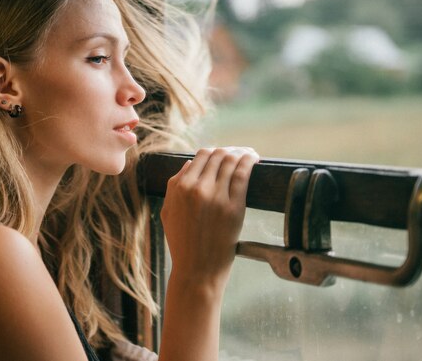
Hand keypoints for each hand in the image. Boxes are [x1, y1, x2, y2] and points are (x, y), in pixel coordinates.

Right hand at [160, 147, 258, 287]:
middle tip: (238, 154)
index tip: (222, 155)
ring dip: (241, 153)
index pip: (200, 156)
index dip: (213, 152)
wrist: (197, 270)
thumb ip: (174, 185)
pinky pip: (243, 175)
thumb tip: (189, 164)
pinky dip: (249, 162)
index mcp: (180, 188)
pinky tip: (254, 159)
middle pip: (218, 155)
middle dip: (228, 151)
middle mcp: (198, 188)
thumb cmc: (182, 243)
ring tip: (249, 154)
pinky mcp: (235, 207)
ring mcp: (217, 196)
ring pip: (231, 161)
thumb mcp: (167, 212)